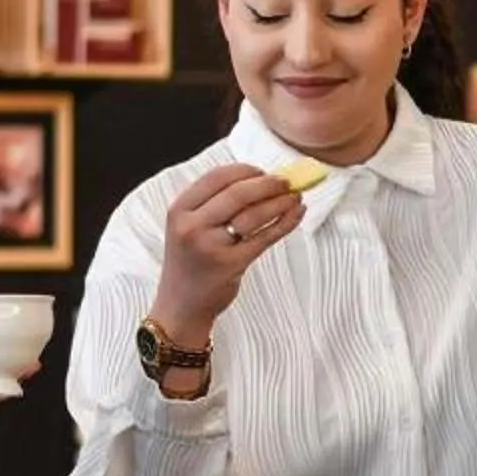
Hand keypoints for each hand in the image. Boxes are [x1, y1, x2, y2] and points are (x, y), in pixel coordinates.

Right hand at [152, 163, 305, 341]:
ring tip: (296, 196)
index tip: (265, 171)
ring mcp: (211, 245)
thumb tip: (258, 179)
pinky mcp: (231, 264)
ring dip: (281, 202)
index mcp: (179, 210)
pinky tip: (297, 213)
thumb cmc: (191, 262)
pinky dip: (285, 222)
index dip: (245, 170)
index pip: (216, 177)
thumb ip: (213, 204)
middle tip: (287, 182)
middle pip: (238, 193)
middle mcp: (192, 225)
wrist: (182, 305)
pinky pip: (265, 236)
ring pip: (254, 214)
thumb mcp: (188, 227)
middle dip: (268, 184)